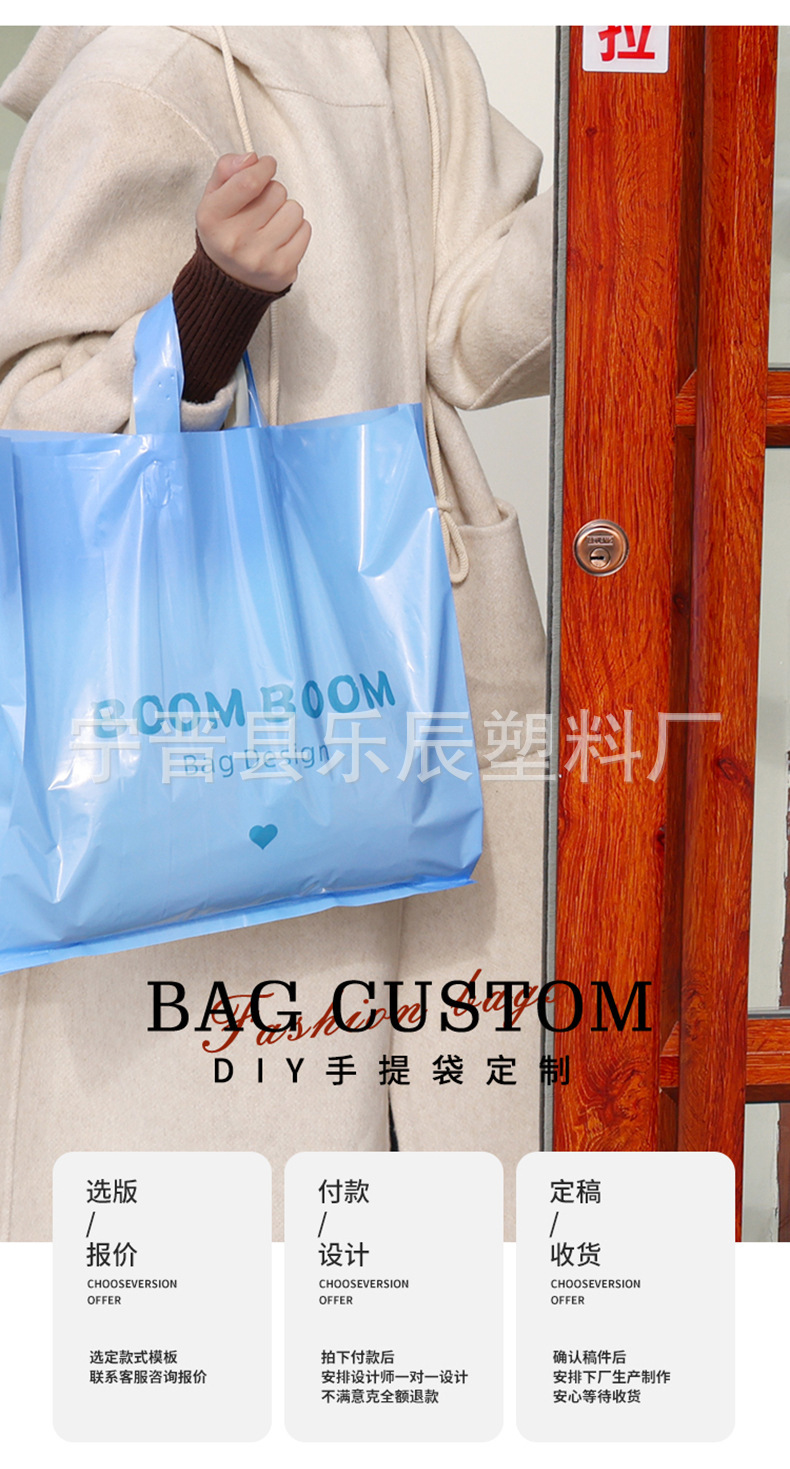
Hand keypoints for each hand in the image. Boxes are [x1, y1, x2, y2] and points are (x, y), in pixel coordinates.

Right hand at [196, 152, 310, 291]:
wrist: (229, 281)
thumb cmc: (224, 232)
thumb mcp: (213, 198)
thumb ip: (226, 170)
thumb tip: (252, 158)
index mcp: (212, 218)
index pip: (249, 181)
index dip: (264, 167)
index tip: (267, 165)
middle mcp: (235, 241)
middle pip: (276, 191)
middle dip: (272, 192)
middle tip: (260, 208)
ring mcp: (260, 259)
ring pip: (294, 209)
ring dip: (285, 211)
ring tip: (270, 223)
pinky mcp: (283, 271)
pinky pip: (305, 230)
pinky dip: (296, 230)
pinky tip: (280, 238)